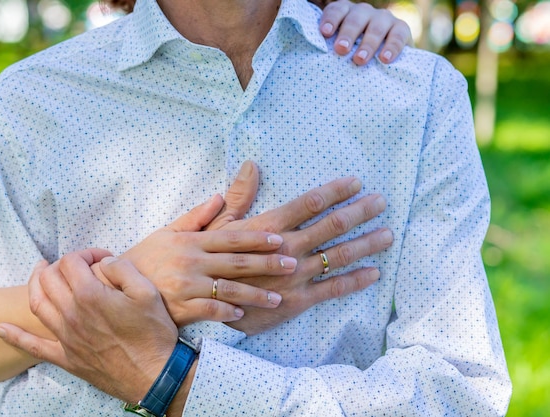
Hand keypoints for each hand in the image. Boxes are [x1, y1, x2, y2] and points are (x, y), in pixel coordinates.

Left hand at [0, 251, 178, 403]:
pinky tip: (1, 328)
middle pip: (49, 278)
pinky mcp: (66, 357)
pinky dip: (14, 336)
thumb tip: (104, 262)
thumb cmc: (153, 333)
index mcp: (90, 295)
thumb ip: (122, 268)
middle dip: (59, 263)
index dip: (86, 253)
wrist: (154, 375)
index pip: (72, 261)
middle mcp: (72, 314)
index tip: (102, 258)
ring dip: (34, 284)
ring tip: (40, 273)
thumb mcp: (147, 292)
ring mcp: (65, 337)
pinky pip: (32, 347)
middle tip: (74, 264)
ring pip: (37, 304)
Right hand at [118, 188, 296, 326]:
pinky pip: (207, 311)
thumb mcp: (168, 232)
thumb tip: (219, 197)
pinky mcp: (179, 308)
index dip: (256, 238)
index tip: (279, 238)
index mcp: (191, 241)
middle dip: (266, 263)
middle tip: (292, 264)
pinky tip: (242, 315)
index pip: (231, 237)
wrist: (115, 284)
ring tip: (278, 296)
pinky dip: (226, 313)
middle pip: (236, 262)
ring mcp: (185, 286)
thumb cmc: (146, 257)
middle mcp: (191, 262)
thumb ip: (196, 216)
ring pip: (227, 289)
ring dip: (255, 293)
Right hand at [207, 168, 393, 334]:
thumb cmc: (212, 261)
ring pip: (339, 256)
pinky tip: (373, 273)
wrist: (209, 306)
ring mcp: (296, 275)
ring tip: (387, 234)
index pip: (309, 203)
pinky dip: (355, 281)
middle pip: (332, 226)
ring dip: (365, 244)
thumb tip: (250, 166)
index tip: (355, 182)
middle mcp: (288, 248)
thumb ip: (239, 196)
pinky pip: (333, 289)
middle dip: (359, 212)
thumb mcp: (220, 227)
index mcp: (270, 227)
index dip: (335, 191)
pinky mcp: (299, 300)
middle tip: (380, 202)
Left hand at [320, 0, 412, 64]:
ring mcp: (383, 18)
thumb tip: (313, 58)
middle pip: (355, 18)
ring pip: (376, 27)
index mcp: (345, 13)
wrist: (383, 58)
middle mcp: (363, 12)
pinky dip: (392, 47)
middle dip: (348, 34)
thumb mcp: (340, 48)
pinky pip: (398, 35)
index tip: (325, 33)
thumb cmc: (352, 54)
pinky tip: (385, 59)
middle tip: (341, 49)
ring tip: (359, 60)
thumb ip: (329, 47)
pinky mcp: (401, 28)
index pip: (336, 10)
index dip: (331, 20)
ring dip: (367, 44)